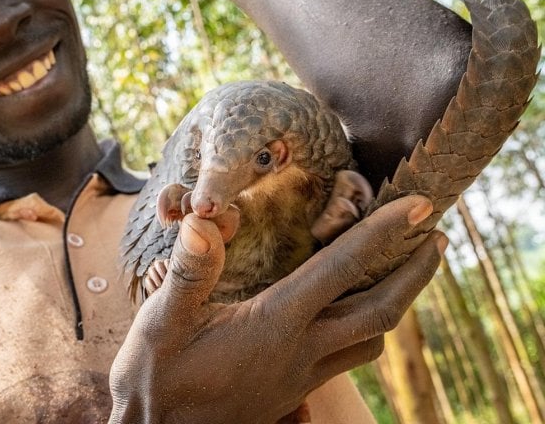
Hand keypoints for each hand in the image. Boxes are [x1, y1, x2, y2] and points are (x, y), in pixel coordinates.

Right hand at [108, 195, 446, 422]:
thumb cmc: (156, 379)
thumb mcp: (161, 322)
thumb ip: (189, 272)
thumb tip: (204, 221)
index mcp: (274, 323)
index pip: (342, 270)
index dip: (383, 233)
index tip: (417, 205)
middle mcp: (299, 351)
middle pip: (380, 311)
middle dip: (416, 272)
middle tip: (437, 236)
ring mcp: (301, 375)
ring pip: (371, 339)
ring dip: (396, 302)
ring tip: (403, 270)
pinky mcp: (295, 389)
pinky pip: (349, 357)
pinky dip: (366, 328)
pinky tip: (351, 314)